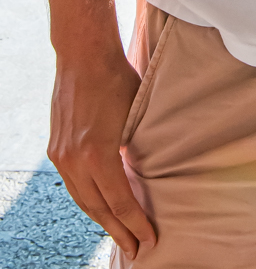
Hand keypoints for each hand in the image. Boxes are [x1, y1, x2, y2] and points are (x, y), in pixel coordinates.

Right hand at [49, 50, 156, 258]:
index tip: (149, 239)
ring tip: (119, 235)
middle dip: (119, 231)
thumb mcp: (136, 114)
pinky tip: (100, 207)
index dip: (135, 223)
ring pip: (82, 199)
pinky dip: (88, 199)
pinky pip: (73, 184)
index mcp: (98, 154)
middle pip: (99, 208)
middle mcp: (74, 160)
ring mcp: (62, 155)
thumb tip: (142, 173)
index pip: (120, 201)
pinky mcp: (56, 148)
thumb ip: (135, 148)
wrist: (84, 54)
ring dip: (101, 219)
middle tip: (136, 250)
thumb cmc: (117, 78)